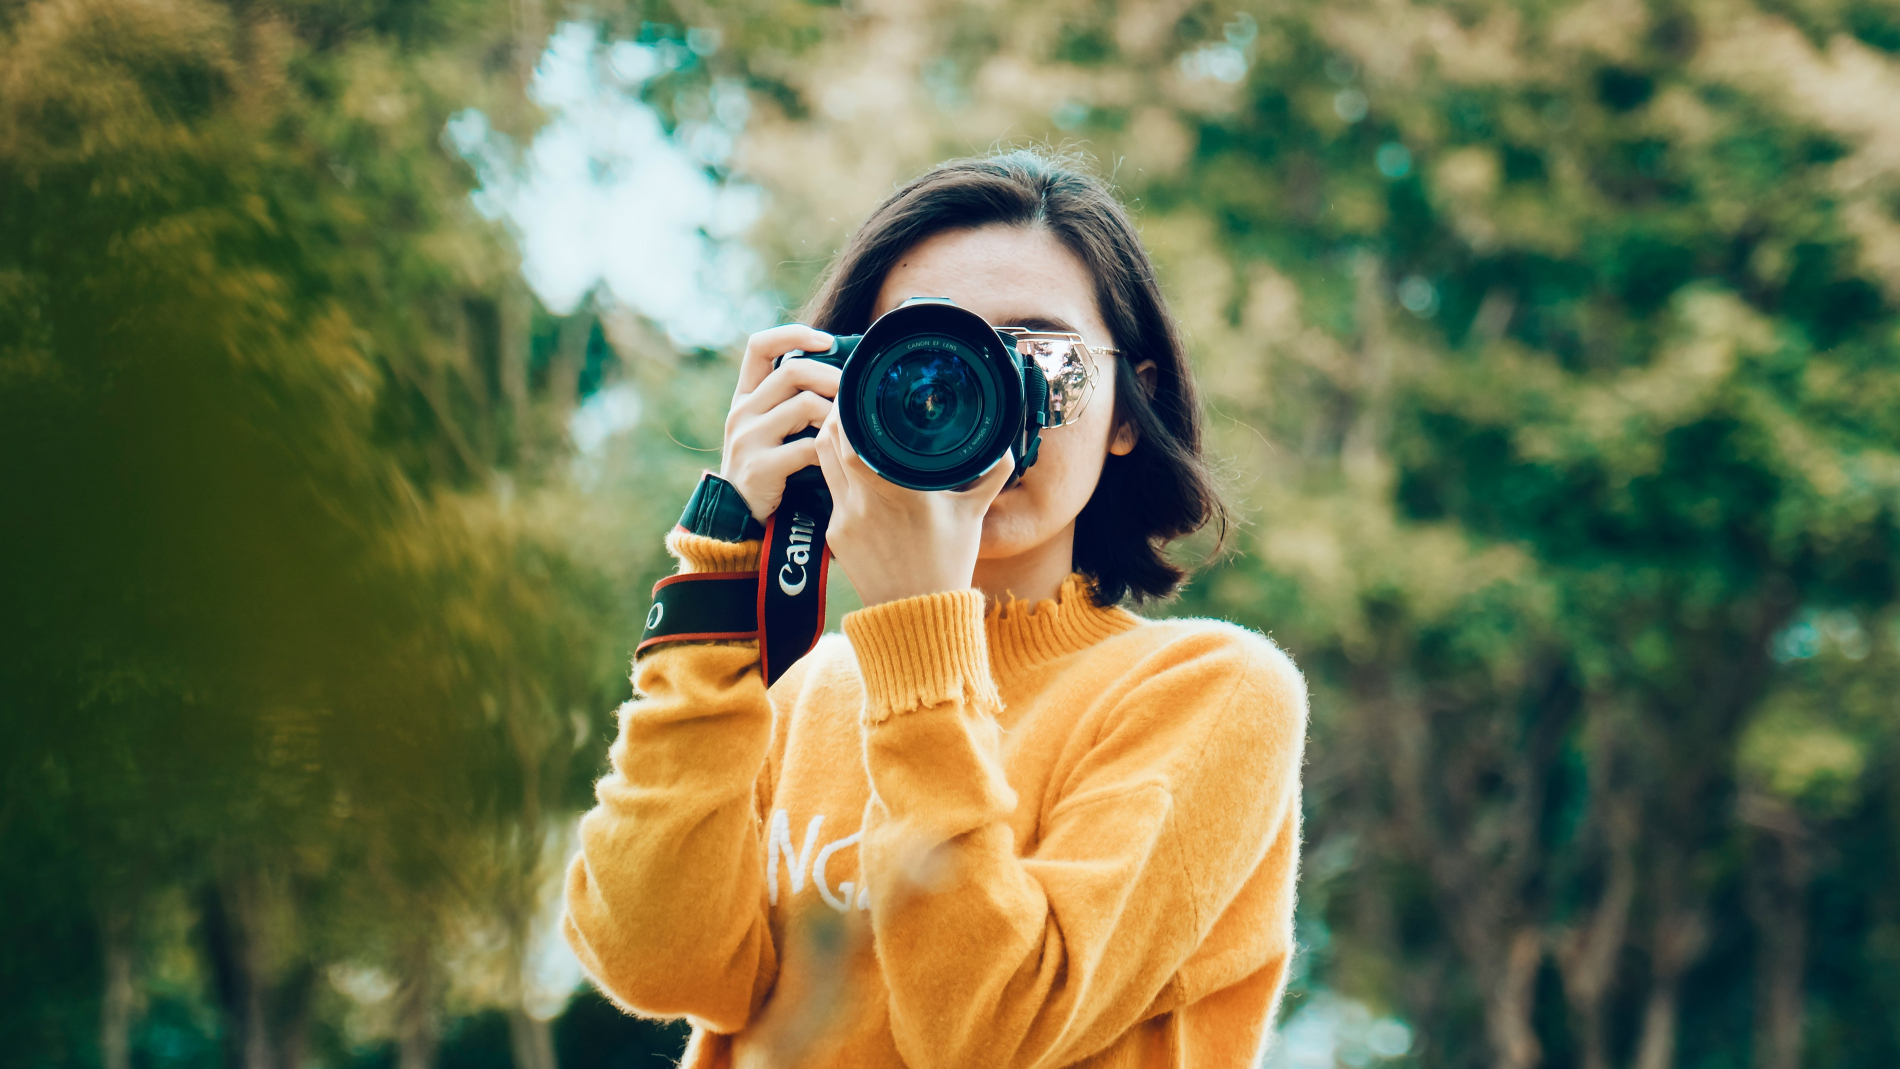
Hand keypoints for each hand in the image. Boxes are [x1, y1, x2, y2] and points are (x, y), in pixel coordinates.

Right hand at [720, 324, 841, 522]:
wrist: (739, 518)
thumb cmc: (769, 468)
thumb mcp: (771, 428)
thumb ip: (792, 401)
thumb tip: (843, 373)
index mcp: (746, 396)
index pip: (759, 346)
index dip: (794, 334)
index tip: (828, 341)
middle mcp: (742, 411)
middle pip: (793, 371)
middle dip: (832, 377)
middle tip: (855, 392)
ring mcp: (748, 438)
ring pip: (805, 405)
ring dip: (835, 415)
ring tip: (848, 428)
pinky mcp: (760, 466)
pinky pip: (807, 447)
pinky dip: (829, 450)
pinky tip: (837, 458)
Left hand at [813, 407, 1014, 606]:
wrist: (917, 614)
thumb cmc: (947, 564)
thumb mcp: (974, 515)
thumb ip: (991, 474)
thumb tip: (1006, 444)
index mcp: (901, 492)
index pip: (854, 441)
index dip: (847, 411)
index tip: (858, 391)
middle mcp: (865, 503)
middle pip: (828, 442)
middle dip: (836, 416)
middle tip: (850, 400)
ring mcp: (844, 519)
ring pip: (822, 462)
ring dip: (830, 439)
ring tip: (846, 424)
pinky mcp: (833, 534)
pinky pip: (829, 489)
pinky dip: (836, 471)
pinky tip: (850, 464)